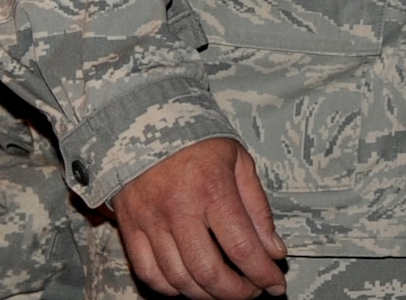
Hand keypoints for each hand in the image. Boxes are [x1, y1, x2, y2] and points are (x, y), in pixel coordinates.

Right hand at [111, 137, 287, 297]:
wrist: (147, 123)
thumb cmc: (199, 141)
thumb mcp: (240, 163)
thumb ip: (258, 209)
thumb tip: (274, 250)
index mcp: (213, 190)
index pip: (242, 247)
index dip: (262, 274)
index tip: (275, 285)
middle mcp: (179, 211)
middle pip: (208, 272)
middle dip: (235, 292)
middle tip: (251, 292)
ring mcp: (151, 223)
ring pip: (179, 280)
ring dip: (206, 295)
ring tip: (225, 289)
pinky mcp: (130, 229)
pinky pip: (149, 274)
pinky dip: (171, 288)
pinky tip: (190, 284)